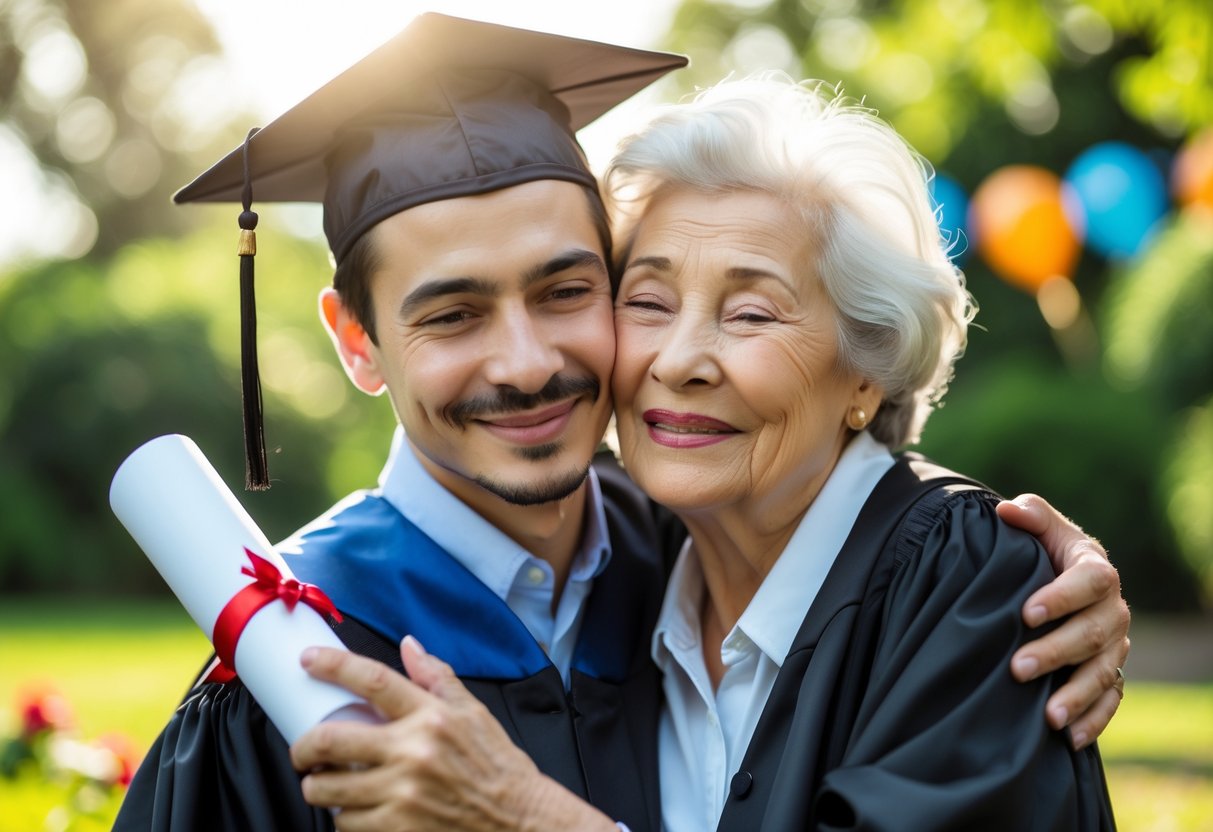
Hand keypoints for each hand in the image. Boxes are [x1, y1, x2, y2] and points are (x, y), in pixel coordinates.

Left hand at [290, 637, 615, 831]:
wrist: (519, 821)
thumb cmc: (498, 767)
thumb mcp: (474, 713)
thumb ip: (437, 678)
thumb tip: (409, 646)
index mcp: (432, 716)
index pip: (373, 680)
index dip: (333, 665)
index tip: (309, 660)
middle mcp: (414, 752)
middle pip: (330, 740)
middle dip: (304, 748)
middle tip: (304, 751)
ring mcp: (403, 794)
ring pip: (330, 789)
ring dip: (318, 787)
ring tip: (326, 784)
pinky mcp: (398, 829)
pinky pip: (346, 822)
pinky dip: (343, 816)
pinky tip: (355, 809)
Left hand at [997, 495, 1130, 748]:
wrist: (1058, 582)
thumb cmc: (1043, 552)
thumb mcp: (1039, 528)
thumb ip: (1029, 515)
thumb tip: (1005, 511)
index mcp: (1096, 570)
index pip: (1090, 582)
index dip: (1061, 598)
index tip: (1026, 613)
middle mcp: (1113, 610)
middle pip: (1092, 634)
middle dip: (1056, 653)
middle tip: (1017, 669)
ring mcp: (1116, 645)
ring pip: (1103, 673)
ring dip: (1076, 695)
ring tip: (1048, 717)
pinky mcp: (1111, 673)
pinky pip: (1110, 699)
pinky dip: (1094, 720)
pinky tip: (1071, 739)